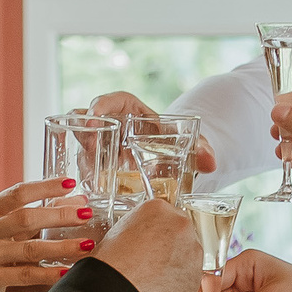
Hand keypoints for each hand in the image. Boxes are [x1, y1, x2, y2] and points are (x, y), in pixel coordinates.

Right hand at [0, 177, 96, 291]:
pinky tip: (67, 271)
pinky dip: (48, 273)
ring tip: (87, 245)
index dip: (45, 187)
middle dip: (59, 215)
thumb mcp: (7, 228)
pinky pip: (24, 275)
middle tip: (86, 214)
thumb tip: (78, 201)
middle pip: (25, 218)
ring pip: (29, 248)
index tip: (71, 183)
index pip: (18, 193)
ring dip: (61, 246)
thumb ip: (38, 213)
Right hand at [86, 89, 216, 170]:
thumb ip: (201, 149)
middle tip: (90, 149)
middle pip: (85, 120)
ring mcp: (101, 146)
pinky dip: (83, 177)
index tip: (95, 115)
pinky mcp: (97, 167)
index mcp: (129, 110)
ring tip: (91, 177)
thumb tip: (210, 161)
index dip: (99, 105)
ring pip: (80, 145)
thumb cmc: (176, 144)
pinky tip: (87, 191)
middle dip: (83, 132)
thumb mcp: (189, 144)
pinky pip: (85, 168)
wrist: (173, 163)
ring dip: (82, 159)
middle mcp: (110, 125)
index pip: (110, 100)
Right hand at [88, 197, 200, 291]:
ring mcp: (192, 250)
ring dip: (176, 262)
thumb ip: (139, 228)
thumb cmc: (112, 264)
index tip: (151, 239)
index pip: (164, 214)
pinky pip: (189, 275)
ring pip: (188, 254)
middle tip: (152, 259)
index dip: (156, 229)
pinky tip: (160, 286)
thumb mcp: (117, 232)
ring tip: (153, 275)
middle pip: (180, 231)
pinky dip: (179, 281)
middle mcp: (180, 225)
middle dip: (169, 244)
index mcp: (159, 208)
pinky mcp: (196, 274)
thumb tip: (142, 236)